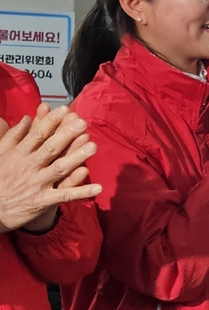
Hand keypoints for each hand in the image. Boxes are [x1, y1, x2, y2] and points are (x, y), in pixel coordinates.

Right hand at [0, 105, 101, 233]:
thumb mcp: (0, 154)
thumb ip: (14, 136)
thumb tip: (27, 118)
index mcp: (20, 153)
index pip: (37, 134)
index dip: (51, 121)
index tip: (65, 109)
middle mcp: (29, 167)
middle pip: (50, 148)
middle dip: (66, 135)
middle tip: (82, 123)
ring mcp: (37, 184)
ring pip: (59, 169)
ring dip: (76, 158)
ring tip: (93, 146)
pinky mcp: (43, 201)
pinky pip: (65, 195)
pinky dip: (81, 192)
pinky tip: (98, 187)